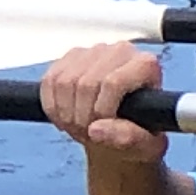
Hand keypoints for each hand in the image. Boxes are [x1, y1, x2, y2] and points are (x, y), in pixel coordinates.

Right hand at [40, 40, 166, 158]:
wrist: (123, 127)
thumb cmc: (141, 133)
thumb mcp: (145, 144)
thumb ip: (129, 137)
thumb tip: (96, 129)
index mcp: (146, 65)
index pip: (113, 82)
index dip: (102, 110)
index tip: (103, 128)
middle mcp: (121, 51)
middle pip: (87, 83)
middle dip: (81, 117)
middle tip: (86, 135)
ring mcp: (94, 51)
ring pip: (64, 81)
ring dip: (65, 113)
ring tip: (77, 128)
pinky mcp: (71, 57)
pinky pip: (49, 80)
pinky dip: (52, 106)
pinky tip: (63, 118)